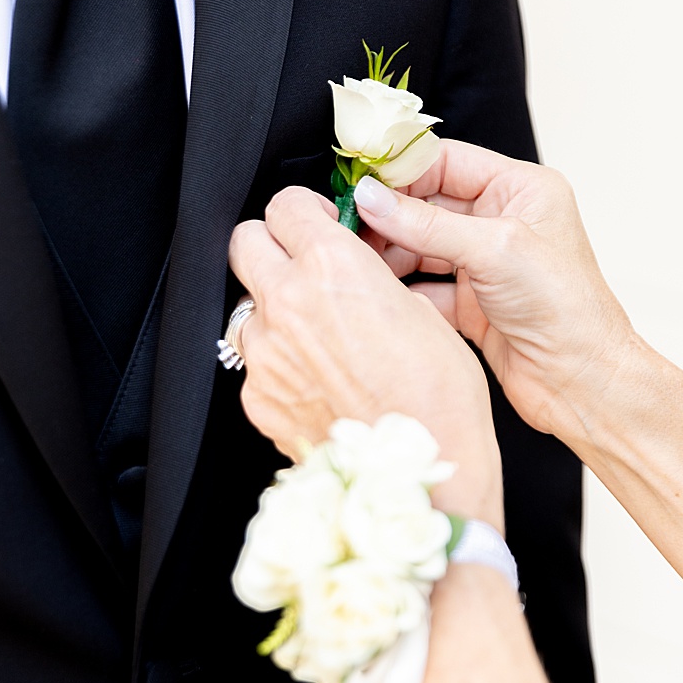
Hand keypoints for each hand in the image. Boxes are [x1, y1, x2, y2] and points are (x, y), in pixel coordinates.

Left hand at [229, 186, 503, 527]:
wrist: (420, 476)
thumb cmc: (438, 401)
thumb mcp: (420, 313)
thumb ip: (367, 278)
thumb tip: (350, 268)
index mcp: (332, 268)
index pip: (285, 205)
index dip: (303, 212)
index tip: (315, 224)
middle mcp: (287, 302)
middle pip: (243, 242)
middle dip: (270, 246)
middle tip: (299, 265)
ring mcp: (265, 351)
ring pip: (246, 307)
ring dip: (273, 312)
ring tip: (317, 339)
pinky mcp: (256, 395)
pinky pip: (254, 363)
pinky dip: (278, 364)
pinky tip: (316, 382)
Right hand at [348, 140, 637, 441]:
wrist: (582, 383)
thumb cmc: (566, 310)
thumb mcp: (494, 250)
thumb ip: (425, 223)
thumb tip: (371, 197)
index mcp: (520, 189)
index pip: (444, 160)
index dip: (399, 171)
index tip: (357, 184)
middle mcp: (501, 220)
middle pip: (424, 201)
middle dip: (386, 214)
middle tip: (346, 224)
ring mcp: (482, 261)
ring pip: (416, 243)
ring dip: (386, 252)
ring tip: (355, 260)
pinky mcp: (467, 300)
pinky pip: (419, 282)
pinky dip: (398, 287)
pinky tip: (378, 291)